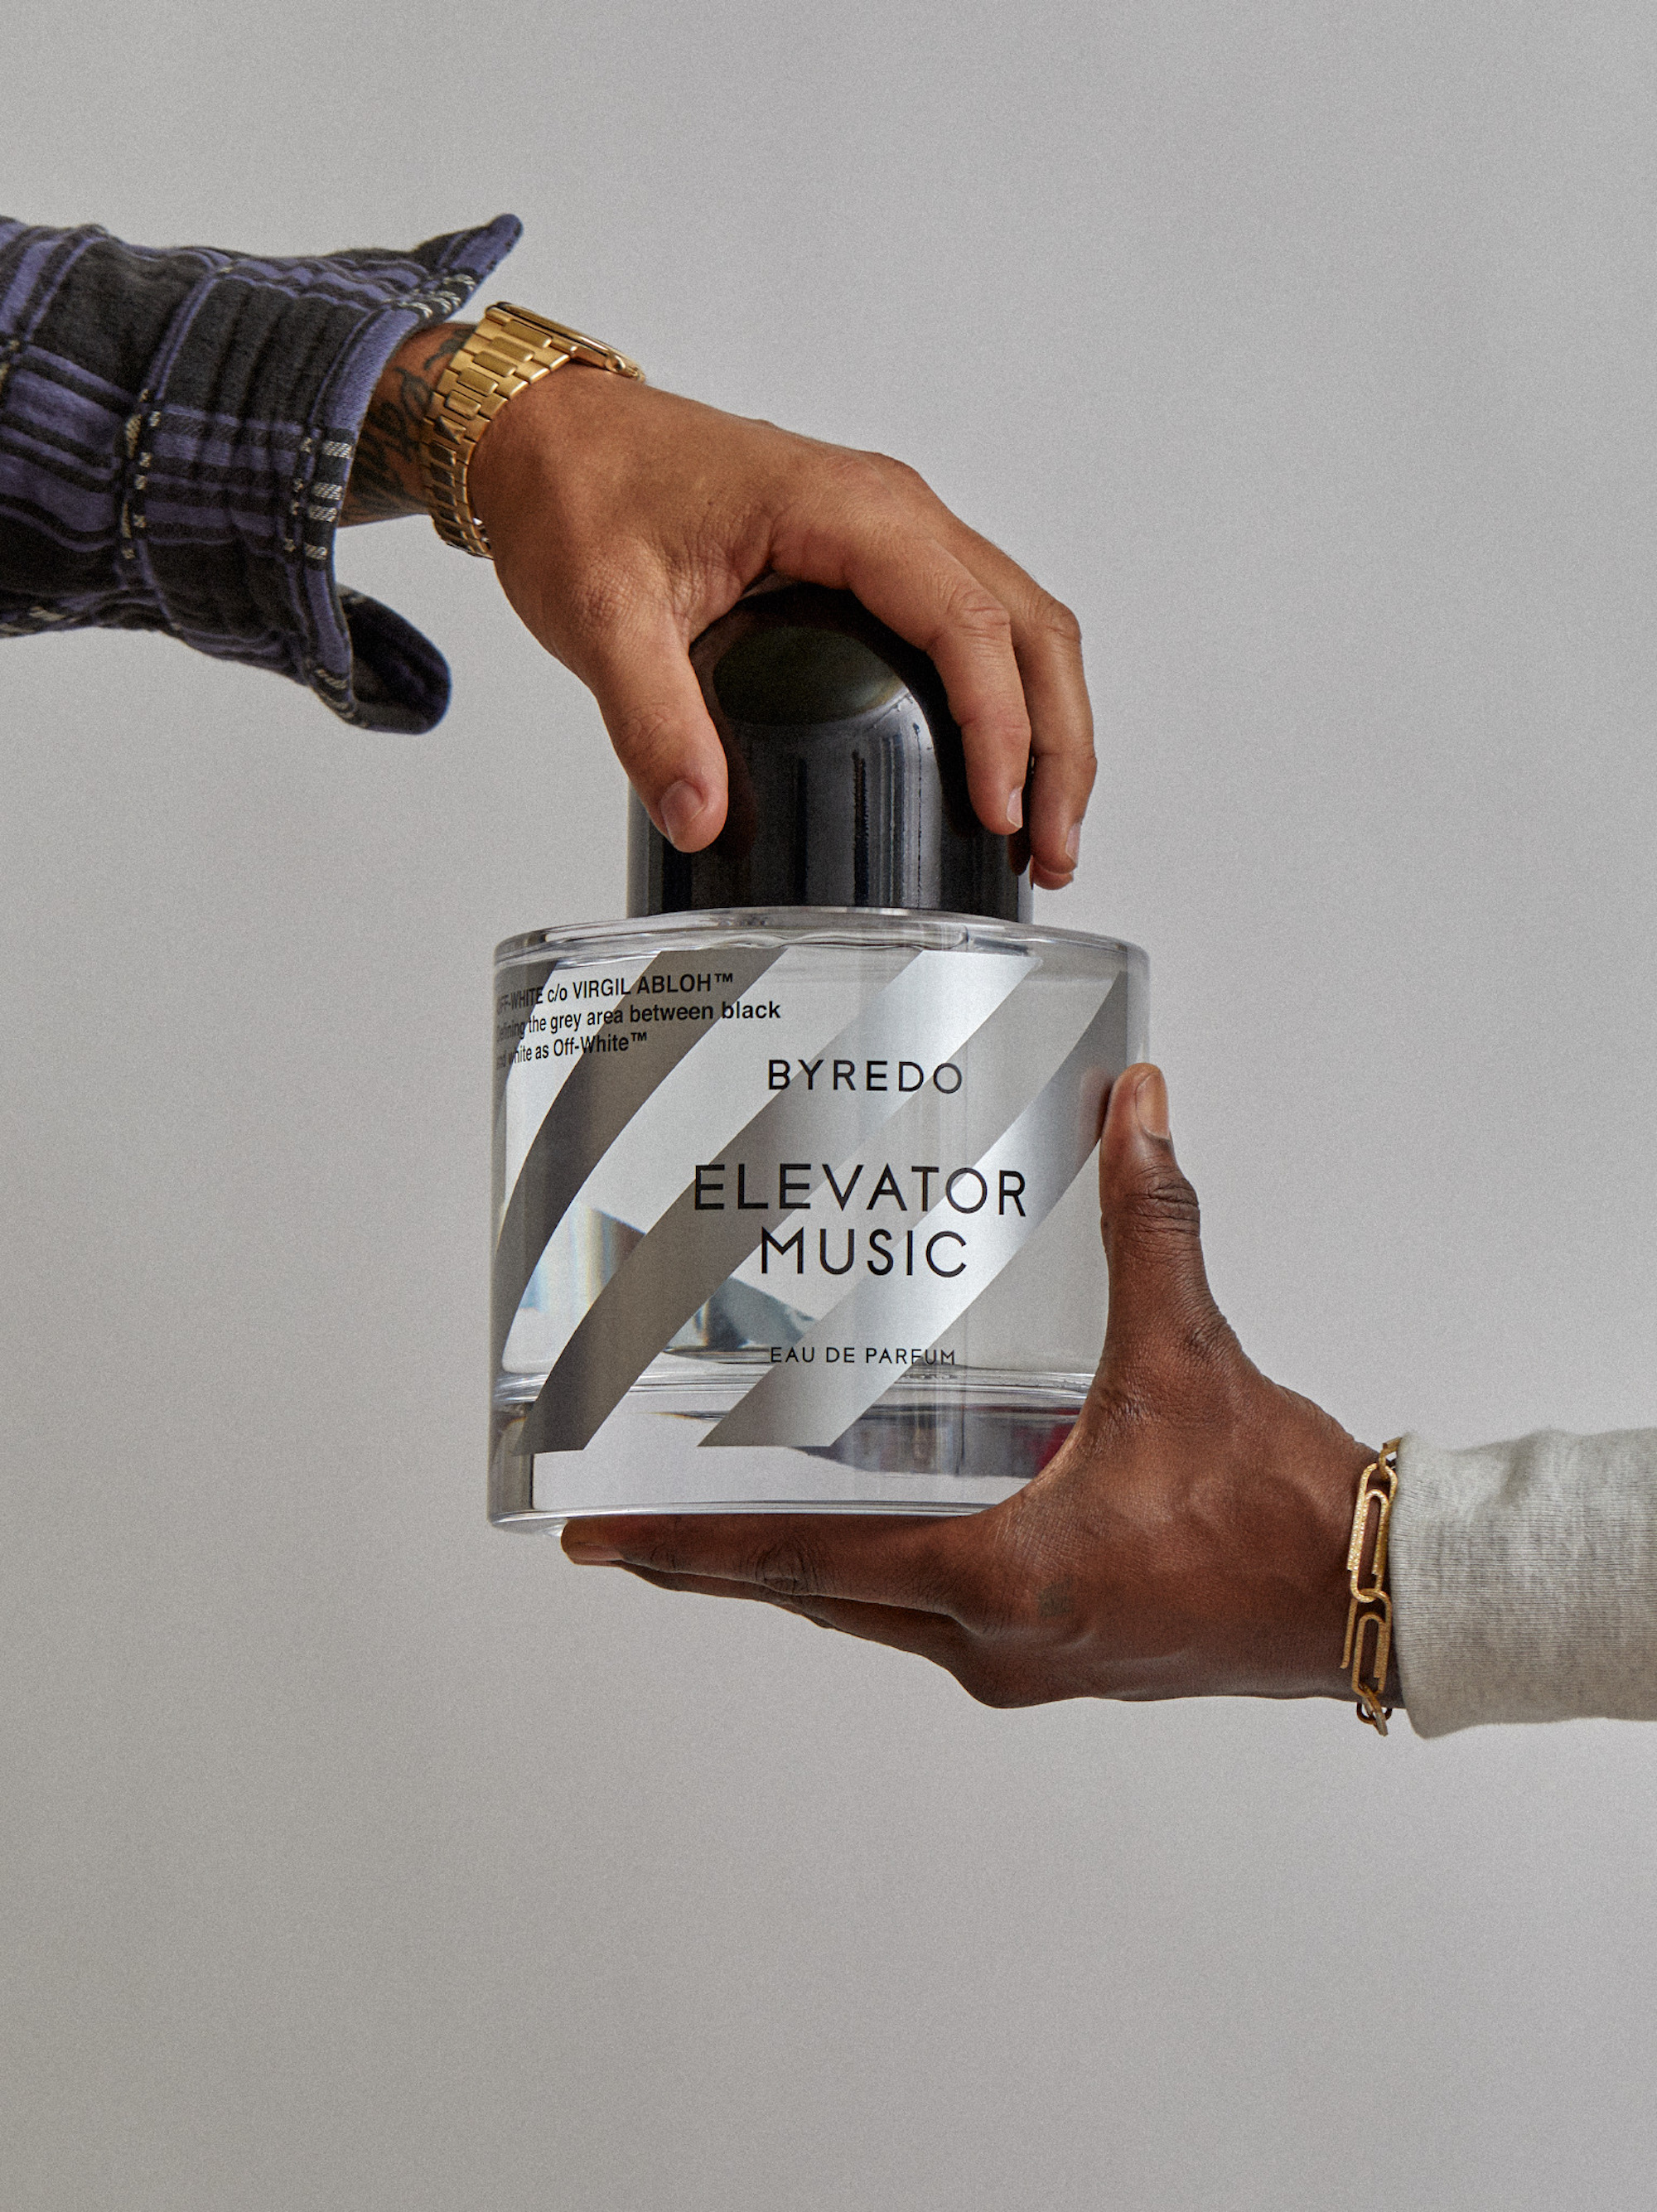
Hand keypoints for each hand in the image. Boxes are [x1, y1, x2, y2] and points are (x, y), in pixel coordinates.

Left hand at [342, 326, 1093, 889]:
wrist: (548, 434)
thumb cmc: (580, 491)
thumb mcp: (600, 612)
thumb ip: (650, 717)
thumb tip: (700, 817)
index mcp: (846, 509)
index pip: (967, 622)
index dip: (999, 728)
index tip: (999, 816)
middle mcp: (892, 508)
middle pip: (1030, 626)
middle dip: (1058, 745)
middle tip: (1051, 849)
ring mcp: (893, 529)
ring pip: (1023, 622)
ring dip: (1050, 726)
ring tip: (1041, 832)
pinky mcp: (878, 555)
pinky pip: (981, 620)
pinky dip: (1011, 698)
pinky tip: (995, 771)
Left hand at [562, 1067, 1387, 1710]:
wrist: (1371, 1597)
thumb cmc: (1277, 1506)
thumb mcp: (1190, 1351)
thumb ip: (1147, 1218)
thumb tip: (1129, 1104)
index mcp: (997, 1577)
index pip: (800, 1560)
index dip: (687, 1549)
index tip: (595, 1541)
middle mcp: (993, 1639)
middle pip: (816, 1594)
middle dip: (721, 1557)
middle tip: (636, 1515)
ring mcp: (1025, 1661)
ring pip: (873, 1611)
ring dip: (804, 1564)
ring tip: (736, 1506)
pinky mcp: (1060, 1657)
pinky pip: (933, 1617)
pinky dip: (884, 1570)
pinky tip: (880, 1516)